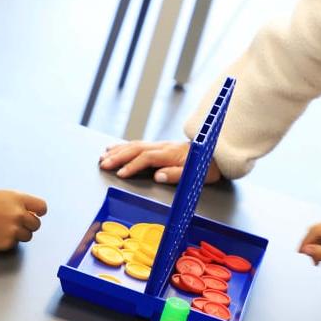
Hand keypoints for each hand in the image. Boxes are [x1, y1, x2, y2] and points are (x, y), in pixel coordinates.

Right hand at [0, 190, 47, 249]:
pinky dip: (7, 241)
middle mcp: (19, 214)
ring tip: (3, 229)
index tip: (34, 214)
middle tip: (14, 224)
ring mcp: (14, 229)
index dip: (38, 212)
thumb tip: (32, 213)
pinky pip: (14, 243)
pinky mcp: (7, 242)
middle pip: (36, 224)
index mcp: (18, 199)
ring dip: (19, 234)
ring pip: (27, 236)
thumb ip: (19, 203)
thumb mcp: (2, 196)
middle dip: (28, 225)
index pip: (42, 207)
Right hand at [98, 140, 219, 185]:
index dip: (132, 166)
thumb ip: (176, 174)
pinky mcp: (160, 147)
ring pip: (135, 145)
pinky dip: (124, 146)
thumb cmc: (207, 166)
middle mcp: (163, 147)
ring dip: (118, 151)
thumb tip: (157, 176)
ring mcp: (161, 145)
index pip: (146, 158)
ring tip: (103, 157)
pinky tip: (115, 149)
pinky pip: (138, 145)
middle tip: (103, 164)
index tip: (120, 174)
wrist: (217, 153)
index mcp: (171, 154)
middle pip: (136, 149)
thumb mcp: (196, 175)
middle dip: (118, 157)